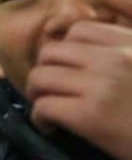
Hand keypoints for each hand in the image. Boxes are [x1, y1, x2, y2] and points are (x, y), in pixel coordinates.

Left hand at [25, 21, 131, 159]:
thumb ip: (121, 58)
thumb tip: (82, 62)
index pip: (80, 31)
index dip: (65, 52)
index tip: (68, 73)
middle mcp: (116, 58)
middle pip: (51, 52)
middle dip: (44, 73)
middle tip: (51, 92)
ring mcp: (102, 84)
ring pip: (40, 76)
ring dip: (37, 95)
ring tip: (49, 110)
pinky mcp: (90, 115)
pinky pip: (43, 106)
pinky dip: (40, 119)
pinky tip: (53, 128)